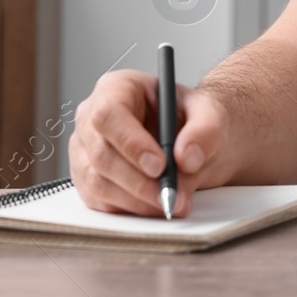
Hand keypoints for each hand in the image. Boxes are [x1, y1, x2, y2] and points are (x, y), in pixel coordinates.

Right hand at [69, 69, 229, 216]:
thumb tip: (187, 157)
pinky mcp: (87, 179)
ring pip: (98, 182)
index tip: (160, 166)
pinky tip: (155, 205)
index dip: (131, 143)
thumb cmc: (191, 118)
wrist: (189, 140)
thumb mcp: (210, 113)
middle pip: (101, 154)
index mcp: (117, 88)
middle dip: (139, 182)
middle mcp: (92, 117)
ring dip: (136, 200)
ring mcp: (86, 150)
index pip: (109, 114)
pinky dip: (129, 209)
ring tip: (171, 202)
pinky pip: (99, 201)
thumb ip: (205, 130)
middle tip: (171, 195)